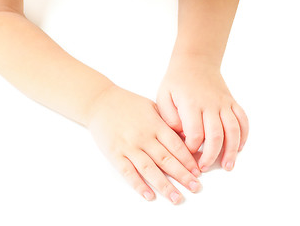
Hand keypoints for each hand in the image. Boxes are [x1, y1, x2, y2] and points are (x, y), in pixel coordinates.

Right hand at [87, 85, 200, 203]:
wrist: (101, 102)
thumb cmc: (128, 104)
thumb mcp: (152, 107)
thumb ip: (166, 122)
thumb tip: (185, 138)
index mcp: (155, 124)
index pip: (176, 146)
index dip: (188, 160)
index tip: (198, 172)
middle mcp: (144, 137)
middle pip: (166, 160)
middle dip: (183, 175)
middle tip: (195, 188)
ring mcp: (128, 146)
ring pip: (149, 169)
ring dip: (164, 185)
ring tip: (176, 198)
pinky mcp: (114, 154)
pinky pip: (128, 172)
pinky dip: (138, 185)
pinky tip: (149, 195)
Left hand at [157, 54, 248, 171]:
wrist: (195, 60)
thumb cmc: (176, 81)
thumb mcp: (163, 96)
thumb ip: (169, 117)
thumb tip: (181, 135)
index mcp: (191, 104)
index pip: (194, 133)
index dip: (191, 149)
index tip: (187, 156)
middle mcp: (210, 105)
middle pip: (216, 135)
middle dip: (211, 155)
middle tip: (205, 168)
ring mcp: (223, 103)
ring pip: (233, 129)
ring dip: (232, 150)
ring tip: (228, 165)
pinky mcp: (231, 102)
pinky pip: (242, 119)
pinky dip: (244, 134)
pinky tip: (239, 147)